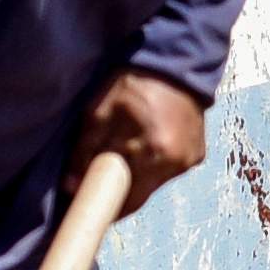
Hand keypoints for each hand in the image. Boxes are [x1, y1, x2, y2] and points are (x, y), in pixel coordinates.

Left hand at [76, 70, 205, 211]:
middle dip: (120, 192)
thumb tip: (72, 186)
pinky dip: (155, 164)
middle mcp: (174, 161)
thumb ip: (86, 151)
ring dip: (138, 176)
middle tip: (102, 181)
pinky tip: (148, 143)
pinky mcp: (197, 154)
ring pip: (154, 183)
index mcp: (151, 151)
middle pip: (140, 196)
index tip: (89, 205)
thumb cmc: (133, 84)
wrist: (176, 63)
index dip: (106, 207)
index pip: (124, 200)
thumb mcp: (99, 112)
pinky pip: (170, 170)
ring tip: (127, 153)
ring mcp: (188, 160)